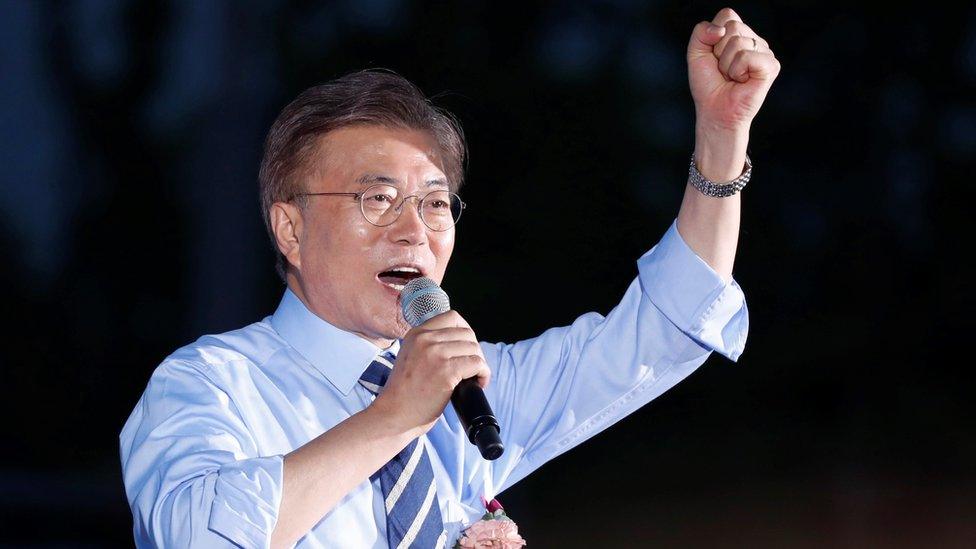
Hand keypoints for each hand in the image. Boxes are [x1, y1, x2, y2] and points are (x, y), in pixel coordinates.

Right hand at [373, 310, 490, 434]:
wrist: (393, 415)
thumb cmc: (403, 394)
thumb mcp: (410, 357)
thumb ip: (428, 346)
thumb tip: (459, 344)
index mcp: (416, 334)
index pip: (452, 317)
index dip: (466, 331)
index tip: (466, 349)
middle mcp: (425, 340)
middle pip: (467, 333)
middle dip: (474, 350)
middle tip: (471, 368)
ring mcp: (435, 354)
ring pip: (474, 348)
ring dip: (480, 364)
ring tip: (474, 378)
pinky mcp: (446, 372)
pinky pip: (477, 364)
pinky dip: (483, 374)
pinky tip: (478, 383)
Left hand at [687, 7, 780, 132]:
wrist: (715, 111)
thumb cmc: (708, 85)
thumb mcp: (696, 53)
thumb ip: (701, 32)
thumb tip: (720, 29)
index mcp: (740, 34)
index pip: (728, 15)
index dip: (713, 37)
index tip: (714, 57)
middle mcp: (755, 40)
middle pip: (732, 26)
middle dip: (719, 51)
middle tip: (724, 70)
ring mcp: (765, 52)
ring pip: (738, 41)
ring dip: (727, 64)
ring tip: (732, 77)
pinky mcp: (771, 65)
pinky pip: (747, 56)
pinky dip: (737, 70)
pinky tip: (741, 80)